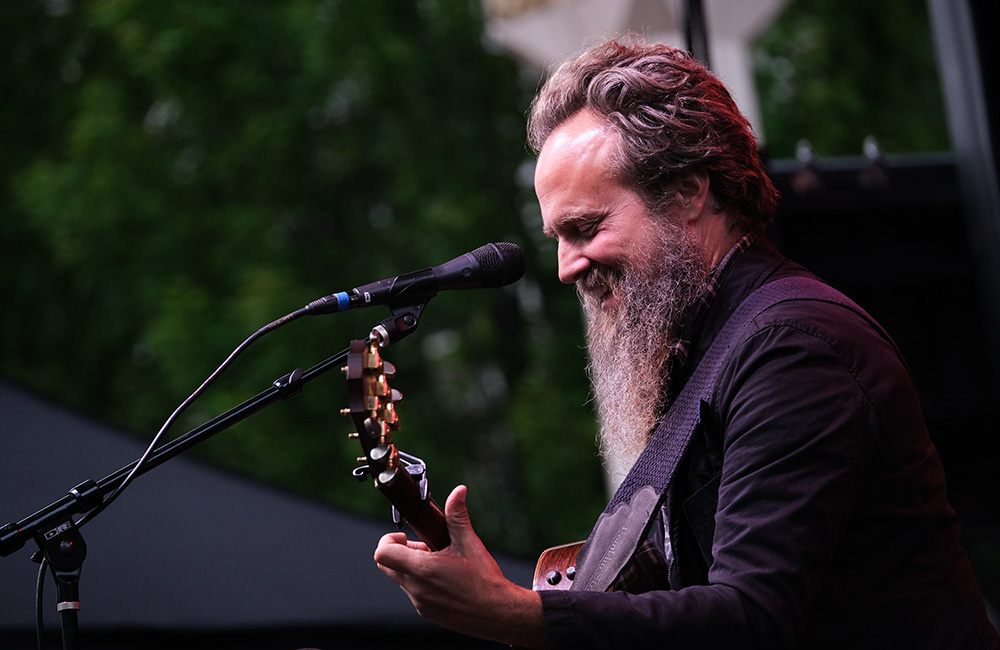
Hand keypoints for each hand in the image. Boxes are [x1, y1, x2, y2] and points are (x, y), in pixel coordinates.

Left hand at [374, 485, 546, 647]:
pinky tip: (445, 578)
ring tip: (440, 562)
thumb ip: (457, 516)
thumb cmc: (485, 581)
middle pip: (387, 566)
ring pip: (401, 579)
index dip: (388, 540)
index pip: (382, 554)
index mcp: (423, 570)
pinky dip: (421, 582)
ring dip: (412, 567)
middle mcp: (416, 589)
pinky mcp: (426, 612)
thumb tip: (458, 492)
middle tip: (424, 547)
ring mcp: (420, 603)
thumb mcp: (470, 544)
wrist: (498, 613)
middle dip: (400, 552)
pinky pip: (413, 593)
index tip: (404, 536)